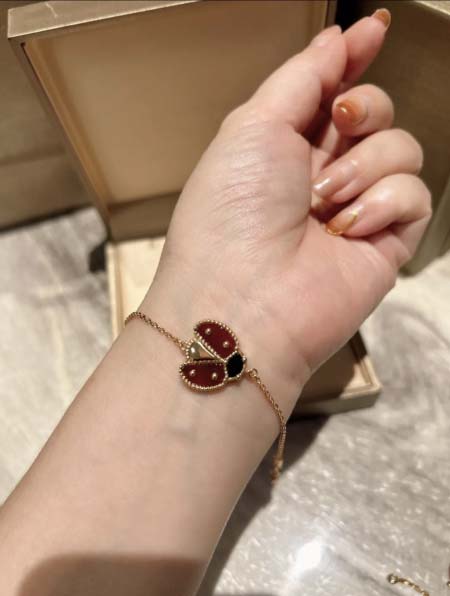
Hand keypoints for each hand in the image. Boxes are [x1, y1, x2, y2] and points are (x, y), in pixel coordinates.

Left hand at [147, 13, 430, 410]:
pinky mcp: (386, 242)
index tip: (375, 29)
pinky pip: (414, 195)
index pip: (333, 90)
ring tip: (324, 205)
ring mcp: (357, 208)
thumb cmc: (232, 211)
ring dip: (363, 168)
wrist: (243, 300)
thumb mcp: (253, 127)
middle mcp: (324, 173)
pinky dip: (381, 205)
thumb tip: (341, 36)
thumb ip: (302, 76)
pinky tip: (346, 230)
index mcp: (286, 145)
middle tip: (343, 122)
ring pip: (402, 150)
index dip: (354, 58)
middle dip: (365, 107)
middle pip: (376, 113)